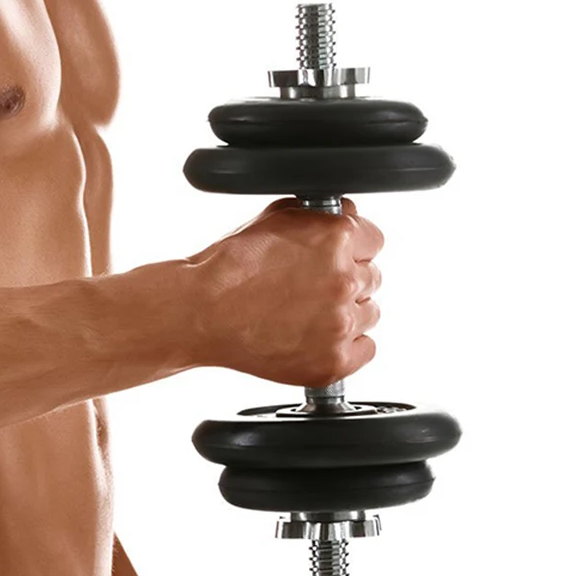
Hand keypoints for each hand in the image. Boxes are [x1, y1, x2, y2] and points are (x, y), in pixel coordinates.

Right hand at [185, 197, 383, 387]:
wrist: (200, 312)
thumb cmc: (228, 267)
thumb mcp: (273, 219)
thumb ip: (317, 215)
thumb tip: (345, 215)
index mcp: (335, 238)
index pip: (374, 240)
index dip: (351, 248)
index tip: (334, 258)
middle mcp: (344, 279)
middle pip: (371, 278)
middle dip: (344, 280)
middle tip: (308, 287)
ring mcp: (341, 323)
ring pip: (368, 314)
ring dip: (344, 313)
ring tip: (304, 313)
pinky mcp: (334, 360)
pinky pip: (364, 349)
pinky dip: (344, 345)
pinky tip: (313, 337)